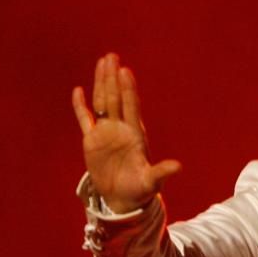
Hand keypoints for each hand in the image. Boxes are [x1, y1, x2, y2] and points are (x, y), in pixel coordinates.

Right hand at [72, 53, 180, 212]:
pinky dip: (80, 106)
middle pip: (115, 98)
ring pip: (101, 102)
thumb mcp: (152, 181)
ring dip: (100, 83)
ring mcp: (105, 133)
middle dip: (112, 78)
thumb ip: (162, 171)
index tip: (125, 71)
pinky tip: (79, 91)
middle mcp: (120, 129)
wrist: (123, 199)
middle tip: (111, 57)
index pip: (131, 106)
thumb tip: (178, 167)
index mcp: (135, 134)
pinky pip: (85, 119)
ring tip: (102, 63)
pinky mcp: (91, 141)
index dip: (128, 89)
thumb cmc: (140, 189)